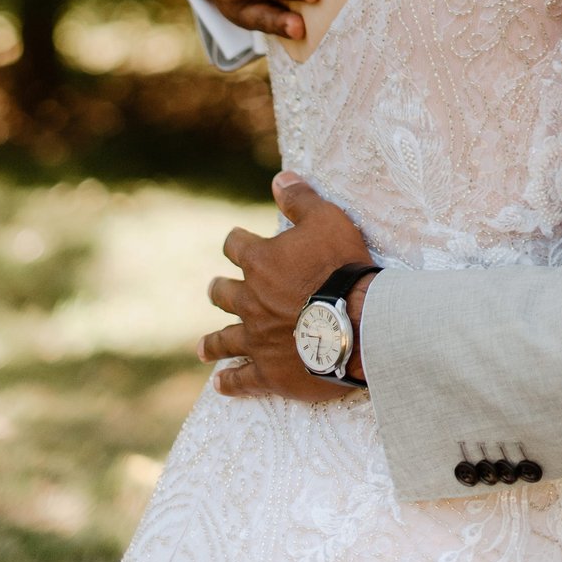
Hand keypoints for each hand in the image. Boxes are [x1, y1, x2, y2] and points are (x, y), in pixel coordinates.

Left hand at [199, 173, 372, 402]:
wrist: (357, 322)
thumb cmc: (343, 266)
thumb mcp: (328, 220)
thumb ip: (301, 200)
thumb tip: (279, 178)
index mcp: (261, 262)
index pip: (236, 245)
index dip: (238, 242)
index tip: (239, 242)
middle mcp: (249, 300)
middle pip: (222, 293)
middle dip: (220, 289)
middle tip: (217, 290)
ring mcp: (255, 338)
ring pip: (223, 340)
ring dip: (213, 341)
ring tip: (204, 346)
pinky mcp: (268, 371)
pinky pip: (241, 379)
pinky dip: (230, 382)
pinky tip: (220, 383)